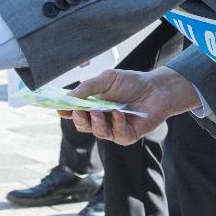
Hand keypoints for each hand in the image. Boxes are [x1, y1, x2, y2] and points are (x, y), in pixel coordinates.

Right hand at [60, 67, 200, 144]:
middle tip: (77, 111)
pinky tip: (119, 113)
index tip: (58, 108)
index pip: (75, 112)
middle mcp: (101, 119)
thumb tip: (68, 97)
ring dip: (96, 122)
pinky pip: (117, 135)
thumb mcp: (106, 79)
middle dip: (79, 120)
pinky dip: (116, 124)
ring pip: (98, 132)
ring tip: (99, 111)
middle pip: (83, 126)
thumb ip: (87, 87)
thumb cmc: (131, 83)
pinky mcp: (127, 136)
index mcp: (93, 105)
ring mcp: (114, 129)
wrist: (156, 89)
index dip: (65, 111)